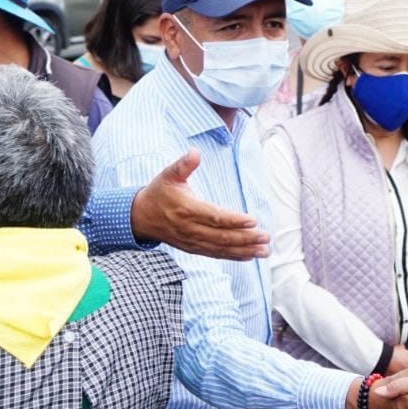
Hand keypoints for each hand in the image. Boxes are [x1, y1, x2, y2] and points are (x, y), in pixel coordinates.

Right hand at [131, 149, 270, 259]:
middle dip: (246, 238)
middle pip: (222, 236)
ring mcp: (192, 241)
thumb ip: (184, 164)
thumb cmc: (158, 192)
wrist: (140, 217)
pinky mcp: (193, 248)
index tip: (253, 221)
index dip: (235, 220)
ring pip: (222, 248)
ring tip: (265, 251)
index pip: (215, 217)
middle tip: (266, 238)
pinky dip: (233, 256)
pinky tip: (250, 256)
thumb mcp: (168, 174)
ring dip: (244, 250)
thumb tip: (195, 151)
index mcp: (188, 209)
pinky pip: (215, 254)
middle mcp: (191, 228)